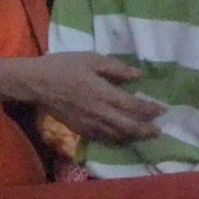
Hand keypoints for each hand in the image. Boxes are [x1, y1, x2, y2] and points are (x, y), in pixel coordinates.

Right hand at [0, 52, 161, 146]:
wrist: (36, 83)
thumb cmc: (63, 66)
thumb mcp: (91, 59)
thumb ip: (116, 68)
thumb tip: (139, 74)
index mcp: (104, 94)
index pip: (133, 106)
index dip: (150, 110)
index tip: (162, 110)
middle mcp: (100, 113)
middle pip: (128, 127)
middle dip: (145, 130)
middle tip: (158, 131)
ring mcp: (89, 124)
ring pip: (116, 136)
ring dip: (133, 137)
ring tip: (144, 135)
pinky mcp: (80, 130)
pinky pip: (102, 139)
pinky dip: (116, 140)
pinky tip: (122, 138)